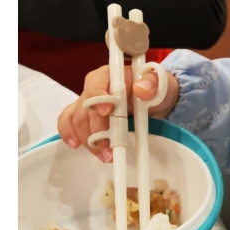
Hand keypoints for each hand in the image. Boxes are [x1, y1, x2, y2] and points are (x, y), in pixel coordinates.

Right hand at [57, 64, 180, 160]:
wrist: (156, 101)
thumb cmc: (156, 89)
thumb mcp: (160, 84)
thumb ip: (153, 83)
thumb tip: (141, 88)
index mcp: (112, 74)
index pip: (97, 82)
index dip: (98, 97)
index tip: (106, 112)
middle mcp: (95, 86)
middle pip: (86, 107)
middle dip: (96, 130)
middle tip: (109, 149)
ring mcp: (88, 102)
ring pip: (77, 119)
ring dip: (88, 139)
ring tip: (105, 155)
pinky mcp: (86, 116)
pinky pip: (69, 122)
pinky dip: (70, 134)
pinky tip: (76, 145)